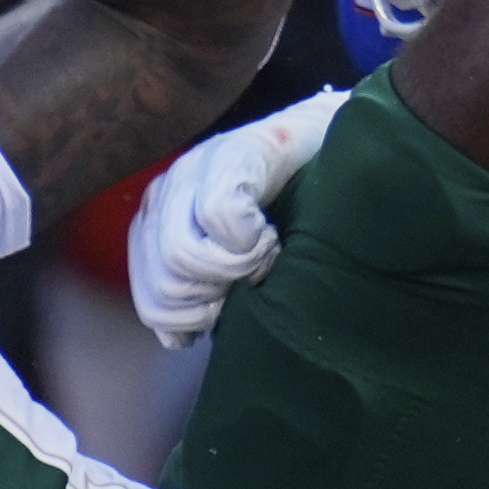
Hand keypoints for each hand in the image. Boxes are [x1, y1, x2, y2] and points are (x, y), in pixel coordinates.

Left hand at [124, 88, 344, 343]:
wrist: (337, 148)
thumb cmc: (292, 215)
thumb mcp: (236, 265)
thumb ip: (201, 296)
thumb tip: (176, 340)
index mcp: (158, 225)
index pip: (151, 304)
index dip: (194, 323)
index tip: (232, 303)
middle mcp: (166, 195)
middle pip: (164, 286)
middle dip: (214, 299)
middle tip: (252, 280)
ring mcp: (194, 169)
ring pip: (181, 256)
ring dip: (236, 269)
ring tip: (266, 255)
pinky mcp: (232, 151)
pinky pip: (218, 216)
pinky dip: (252, 240)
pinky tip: (271, 233)